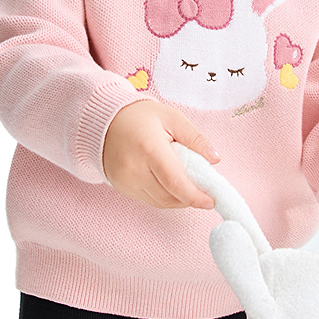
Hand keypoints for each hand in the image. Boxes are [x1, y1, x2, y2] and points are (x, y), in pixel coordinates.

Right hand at [103, 101, 219, 209]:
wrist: (104, 121)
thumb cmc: (139, 116)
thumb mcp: (172, 118)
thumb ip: (195, 138)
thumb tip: (215, 159)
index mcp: (149, 149)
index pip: (175, 182)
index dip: (195, 196)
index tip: (211, 201)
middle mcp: (134, 169)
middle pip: (169, 196)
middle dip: (190, 197)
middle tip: (203, 188)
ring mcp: (126, 181)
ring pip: (160, 202)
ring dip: (178, 198)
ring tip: (186, 182)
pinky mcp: (121, 188)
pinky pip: (149, 199)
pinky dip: (164, 196)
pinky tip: (169, 183)